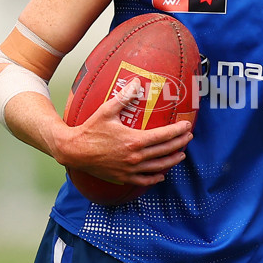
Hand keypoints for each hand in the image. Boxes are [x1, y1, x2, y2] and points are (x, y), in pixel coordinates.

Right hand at [61, 79, 193, 186]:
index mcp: (134, 140)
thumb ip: (124, 97)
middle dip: (180, 143)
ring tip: (181, 155)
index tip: (187, 126)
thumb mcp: (107, 110)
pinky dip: (156, 177)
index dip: (178, 131)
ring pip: (159, 167)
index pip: (163, 136)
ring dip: (172, 160)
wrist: (74, 151)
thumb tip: (136, 82)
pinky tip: (162, 174)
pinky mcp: (124, 177)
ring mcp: (130, 169)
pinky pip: (144, 180)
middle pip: (165, 151)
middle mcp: (135, 157)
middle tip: (188, 137)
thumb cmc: (90, 129)